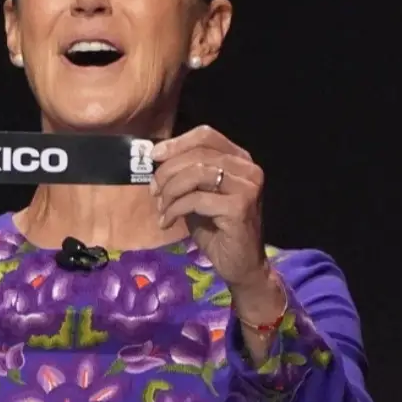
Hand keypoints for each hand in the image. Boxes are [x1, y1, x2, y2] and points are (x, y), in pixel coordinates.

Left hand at [151, 125, 276, 301]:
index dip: (177, 142)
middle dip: (167, 171)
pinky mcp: (240, 207)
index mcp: (239, 160)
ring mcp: (247, 187)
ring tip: (162, 208)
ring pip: (196, 173)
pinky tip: (167, 222)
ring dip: (170, 190)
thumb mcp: (198, 195)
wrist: (240, 266)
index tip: (153, 156)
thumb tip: (157, 157)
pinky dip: (175, 209)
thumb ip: (186, 174)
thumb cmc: (217, 230)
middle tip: (153, 191)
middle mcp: (248, 169)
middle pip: (197, 154)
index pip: (206, 135)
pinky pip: (196, 199)